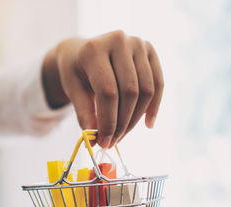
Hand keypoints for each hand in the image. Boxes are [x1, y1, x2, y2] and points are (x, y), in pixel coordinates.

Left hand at [42, 30, 163, 147]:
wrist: (83, 51)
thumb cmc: (76, 72)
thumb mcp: (72, 90)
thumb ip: (83, 113)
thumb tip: (94, 140)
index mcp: (94, 49)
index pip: (107, 91)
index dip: (108, 120)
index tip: (104, 141)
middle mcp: (118, 40)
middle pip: (129, 92)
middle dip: (122, 123)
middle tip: (113, 142)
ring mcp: (137, 43)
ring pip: (146, 90)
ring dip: (136, 118)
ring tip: (123, 134)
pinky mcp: (150, 50)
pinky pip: (158, 83)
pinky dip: (154, 106)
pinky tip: (147, 124)